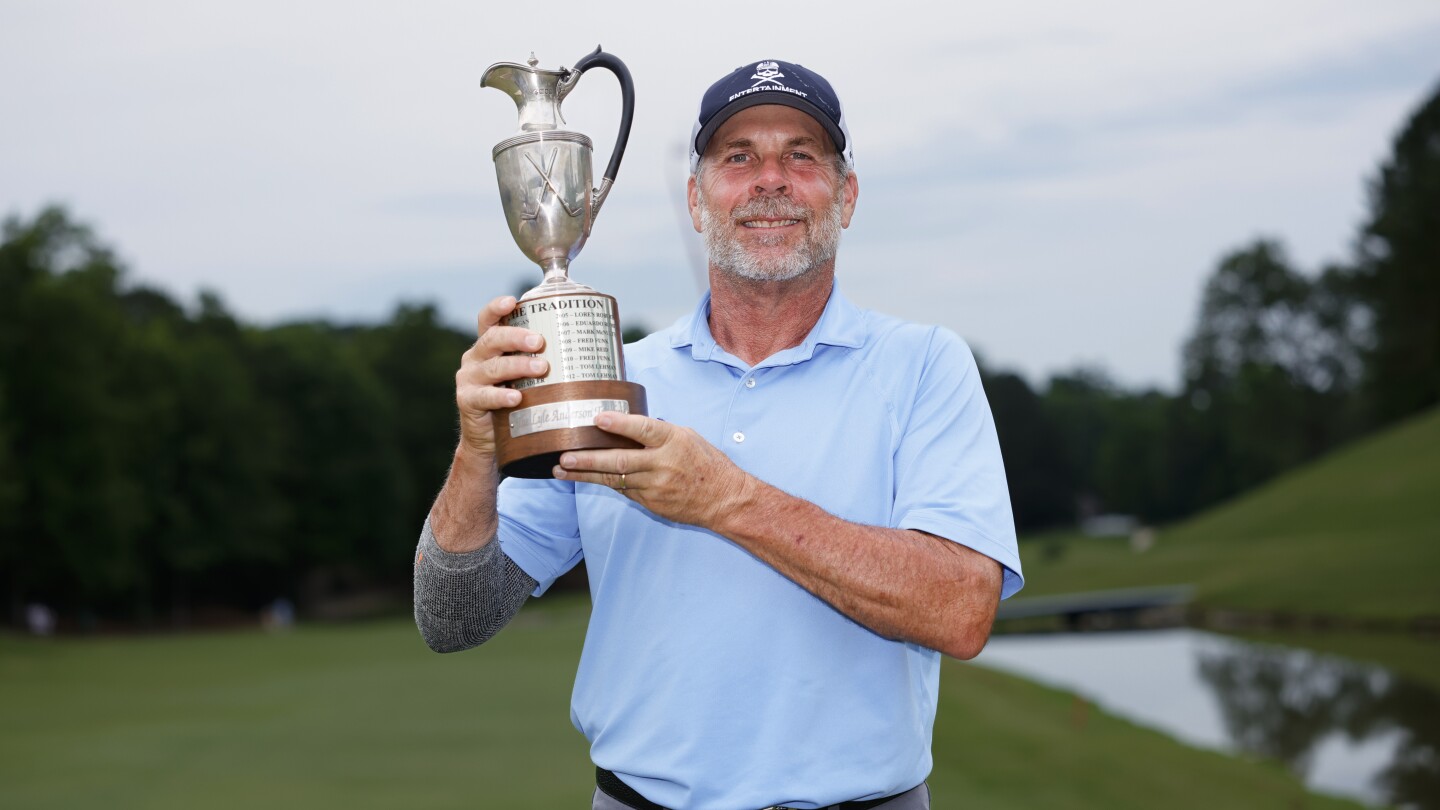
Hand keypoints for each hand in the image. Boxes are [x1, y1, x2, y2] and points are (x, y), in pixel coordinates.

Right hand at [455, 296, 548, 459]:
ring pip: (492, 367)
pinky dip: (502, 396)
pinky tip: (517, 397)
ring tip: (540, 368)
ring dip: (517, 366)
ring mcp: (469, 379)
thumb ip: (543, 361)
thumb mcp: (525, 378)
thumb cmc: (516, 402)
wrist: (489, 440)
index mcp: (489, 347)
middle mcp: (476, 358)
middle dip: (517, 337)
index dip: (497, 308)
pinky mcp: (467, 401)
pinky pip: (485, 396)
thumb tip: (592, 350)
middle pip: (493, 339)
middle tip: (540, 342)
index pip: (488, 320)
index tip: (512, 300)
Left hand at [553, 412, 754, 529]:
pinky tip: (586, 479)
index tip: (597, 418)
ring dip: (586, 475)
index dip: (620, 424)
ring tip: (562, 470)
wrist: (724, 499)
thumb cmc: (707, 463)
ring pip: (615, 479)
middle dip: (589, 459)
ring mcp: (656, 486)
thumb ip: (660, 432)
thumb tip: (630, 424)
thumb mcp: (688, 437)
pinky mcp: (651, 502)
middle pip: (620, 460)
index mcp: (674, 441)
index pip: (644, 429)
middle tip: (564, 456)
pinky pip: (624, 490)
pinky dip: (605, 483)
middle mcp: (663, 464)